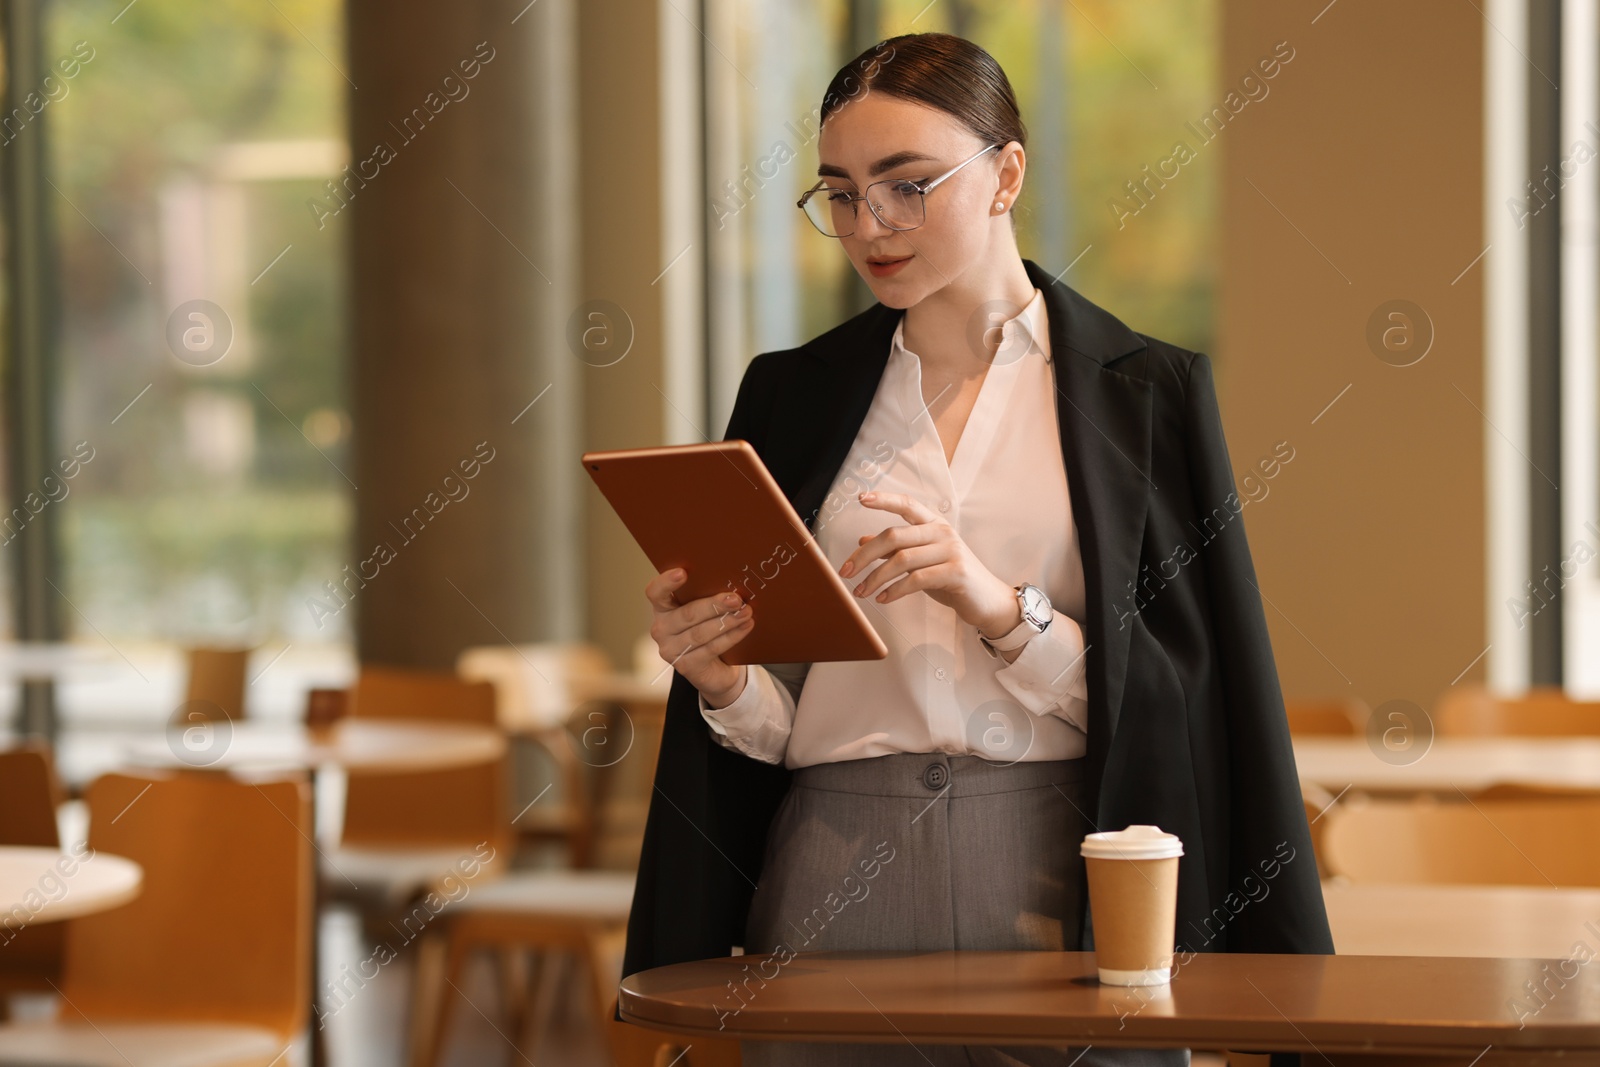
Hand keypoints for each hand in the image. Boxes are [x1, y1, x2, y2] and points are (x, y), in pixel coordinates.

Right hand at [645, 568, 753, 707]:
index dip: (666, 582)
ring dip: (727, 621)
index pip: (655, 592)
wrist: (714, 668)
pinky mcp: (685, 666)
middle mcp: (661, 629)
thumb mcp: (704, 611)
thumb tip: (732, 584)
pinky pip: (711, 648)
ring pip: (700, 633)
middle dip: (714, 605)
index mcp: (662, 608)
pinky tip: (745, 627)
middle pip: (687, 614)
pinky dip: (731, 637)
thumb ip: (708, 596)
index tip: (683, 572)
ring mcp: (671, 650)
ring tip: (746, 612)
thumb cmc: (708, 629)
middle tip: (736, 599)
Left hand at [839, 491, 1021, 638]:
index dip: (884, 500)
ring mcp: (951, 551)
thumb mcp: (922, 561)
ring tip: (861, 592)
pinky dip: (894, 591)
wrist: (989, 602)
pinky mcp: (955, 572)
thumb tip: (863, 540)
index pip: (907, 504)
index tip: (861, 498)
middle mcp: (942, 533)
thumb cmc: (953, 580)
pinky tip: (883, 599)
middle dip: (865, 555)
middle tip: (846, 571)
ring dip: (875, 578)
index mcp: (934, 525)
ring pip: (902, 560)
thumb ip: (896, 550)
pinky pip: (916, 579)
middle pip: (894, 536)